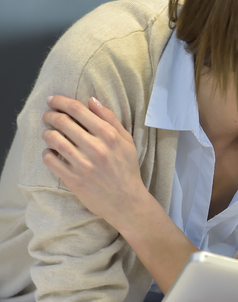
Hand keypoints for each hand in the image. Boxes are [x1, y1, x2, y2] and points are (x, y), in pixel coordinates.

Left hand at [40, 95, 146, 229]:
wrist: (127, 201)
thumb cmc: (127, 169)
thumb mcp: (126, 141)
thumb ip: (110, 119)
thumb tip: (91, 100)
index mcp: (109, 136)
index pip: (78, 110)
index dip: (61, 101)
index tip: (53, 100)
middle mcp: (95, 148)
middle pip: (63, 122)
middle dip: (50, 115)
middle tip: (48, 116)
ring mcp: (83, 164)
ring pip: (53, 139)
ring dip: (47, 133)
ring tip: (49, 133)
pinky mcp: (73, 179)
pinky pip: (50, 160)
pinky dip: (46, 153)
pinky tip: (51, 152)